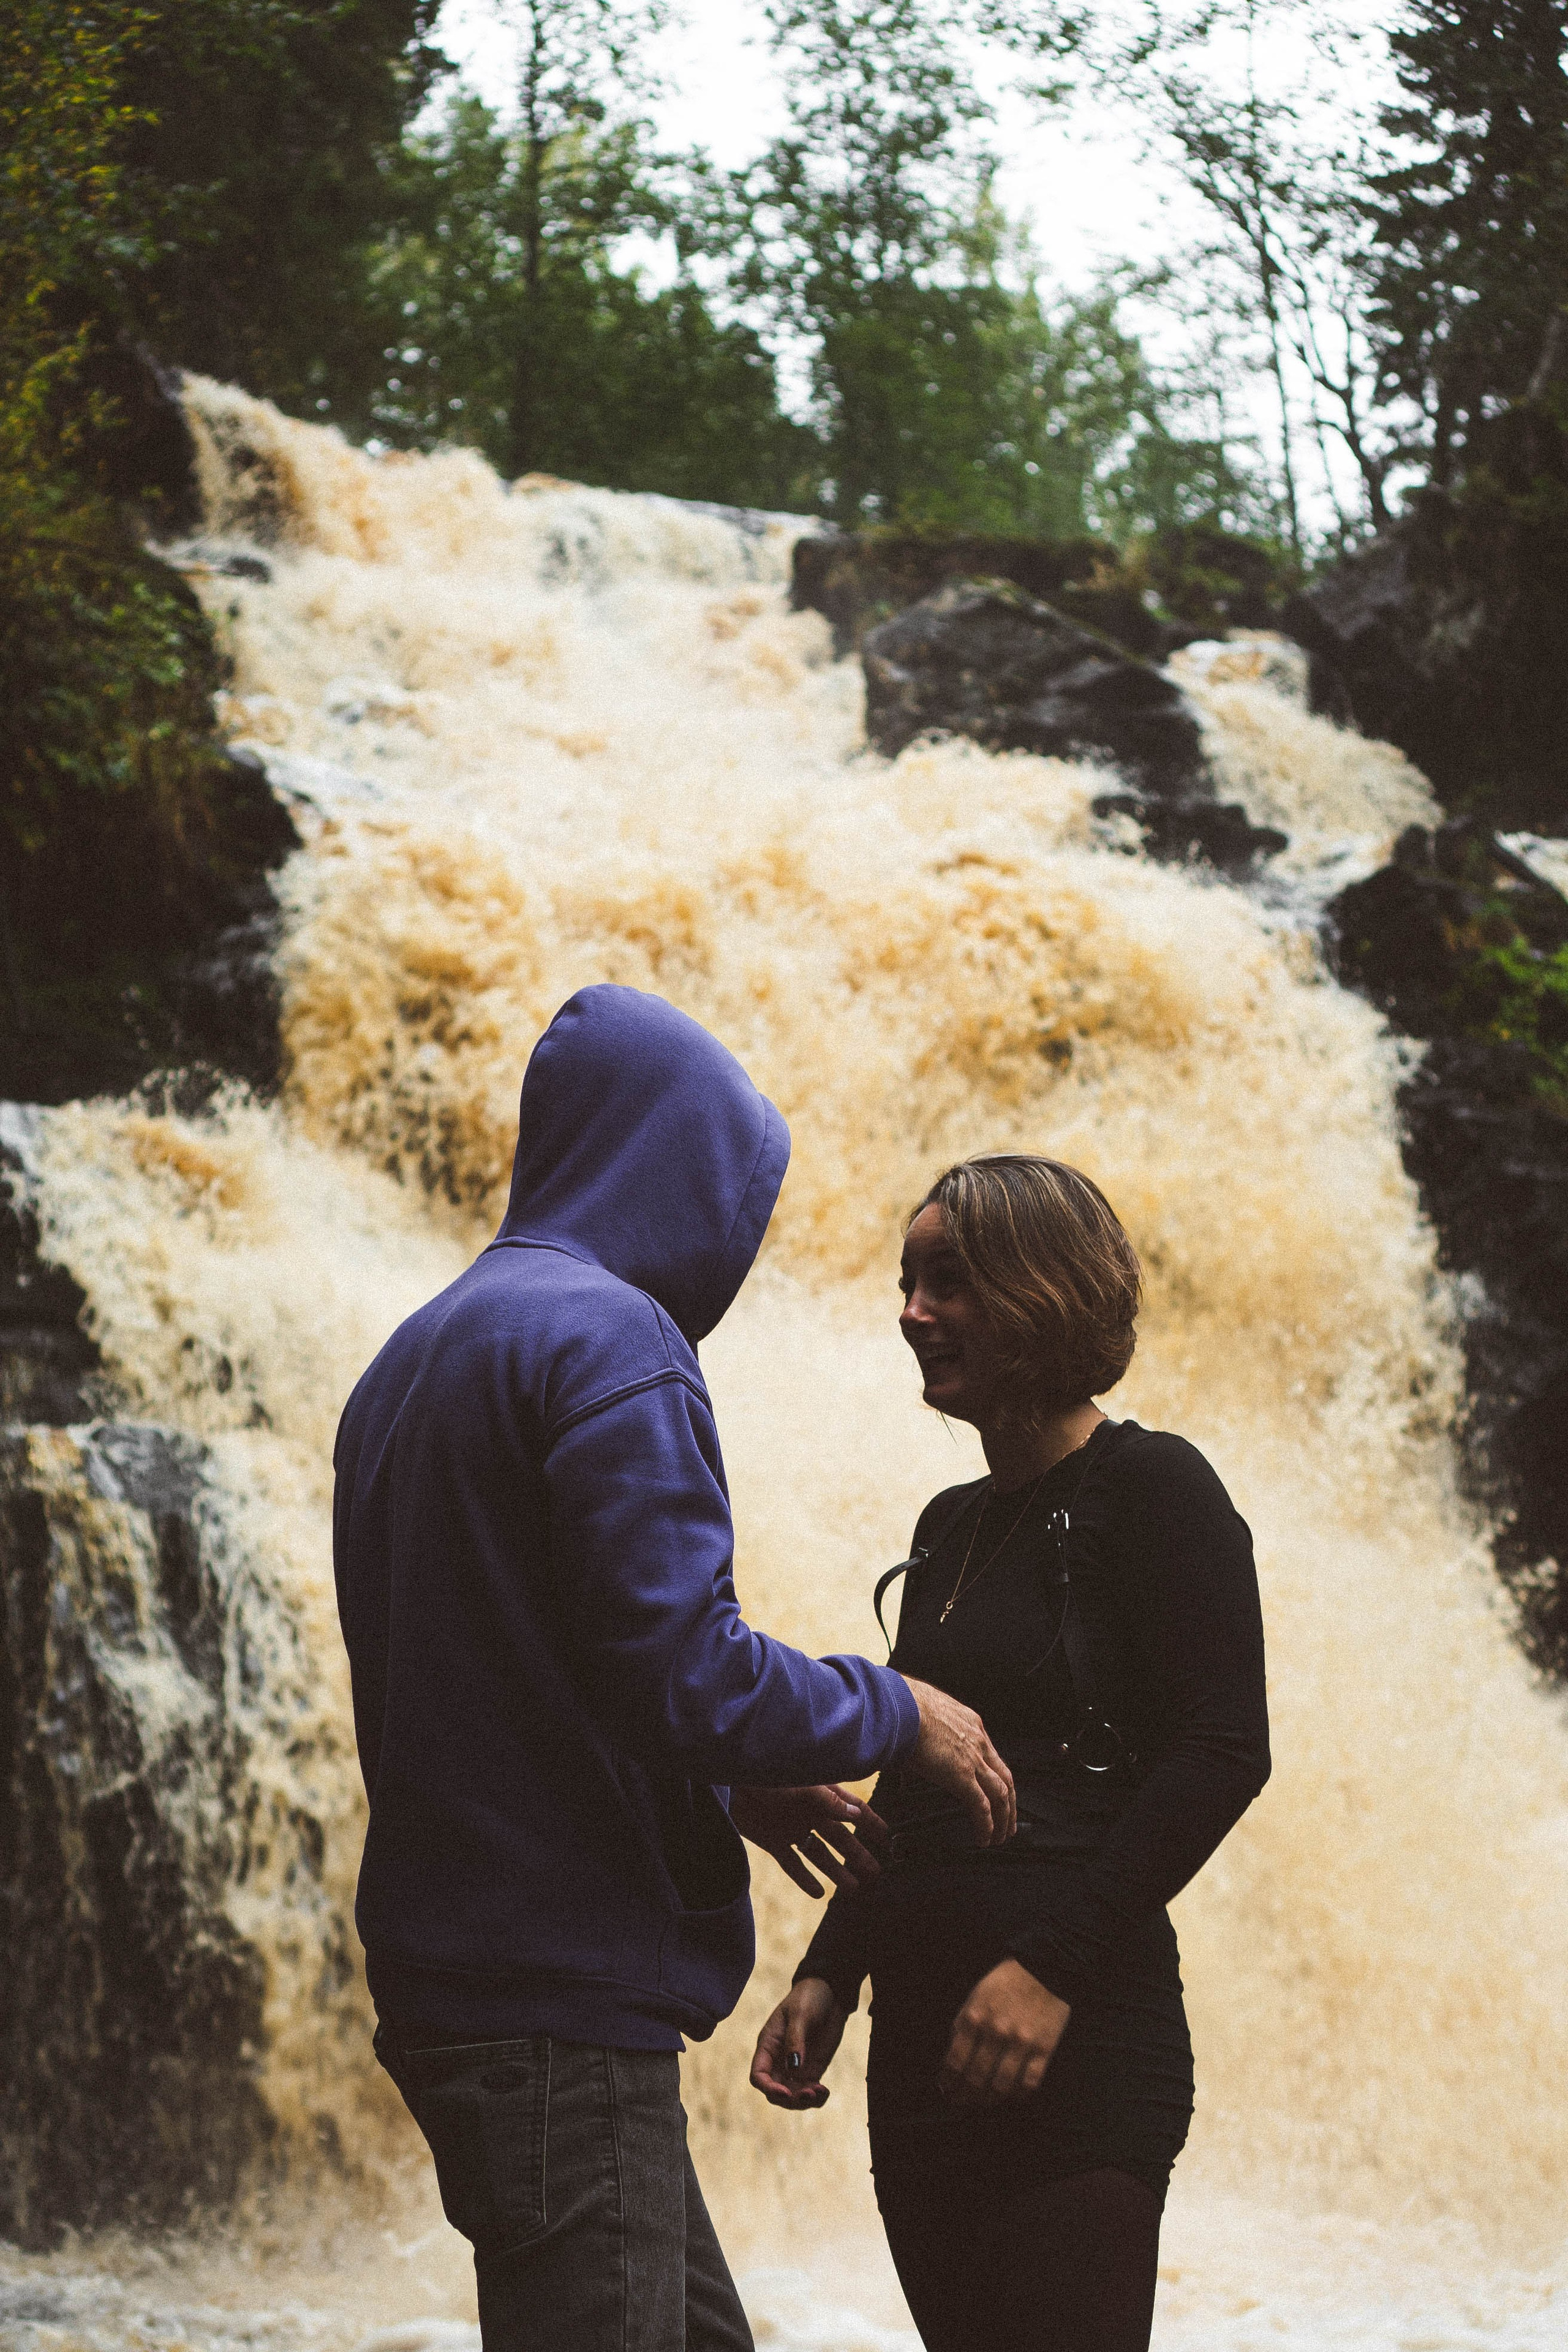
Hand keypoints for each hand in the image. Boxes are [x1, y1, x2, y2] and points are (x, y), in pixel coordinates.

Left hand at [728, 1785, 888, 1897]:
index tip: (889, 1839)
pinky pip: (792, 1864)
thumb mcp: (801, 1787)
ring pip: (820, 1855)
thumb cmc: (769, 1775)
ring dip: (836, 1871)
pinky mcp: (772, 1841)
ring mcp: (792, 1829)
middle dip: (859, 1856)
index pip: (854, 1811)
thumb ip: (828, 1801)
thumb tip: (858, 1813)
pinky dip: (804, 1879)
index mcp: (821, 1796)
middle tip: (876, 1874)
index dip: (872, 1824)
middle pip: (841, 1839)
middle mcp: (811, 1814)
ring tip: (854, 1889)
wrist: (730, 1779)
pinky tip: (818, 1893)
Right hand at [750, 1976, 847, 2109]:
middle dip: (789, 2099)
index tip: (786, 2092)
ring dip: (803, 2101)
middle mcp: (779, 2061)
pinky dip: (816, 2097)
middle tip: (809, 2093)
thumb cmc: (808, 1998)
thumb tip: (793, 2068)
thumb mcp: (800, 2015)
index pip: (758, 2076)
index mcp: (768, 2046)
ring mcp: (796, 2067)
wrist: (829, 1992)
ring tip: (819, 2092)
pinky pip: (809, 2091)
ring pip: (792, 2096)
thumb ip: (795, 2040)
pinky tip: (824, 2091)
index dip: (769, 2088)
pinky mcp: (812, 2069)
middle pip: (775, 2093)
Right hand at [901, 1679, 1016, 1846]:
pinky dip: (986, 1824)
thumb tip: (905, 1757)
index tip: (996, 1792)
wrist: (900, 1705)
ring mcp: (972, 1758)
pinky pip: (981, 1806)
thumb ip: (921, 1739)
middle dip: (1010, 1803)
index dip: (997, 1777)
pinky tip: (984, 1837)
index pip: (992, 1756)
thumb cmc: (903, 1707)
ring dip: (1004, 1818)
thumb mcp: (923, 1719)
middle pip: (1005, 1777)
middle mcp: (977, 1740)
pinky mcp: (962, 1775)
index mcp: (970, 1724)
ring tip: (1001, 1835)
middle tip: (1009, 1821)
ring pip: (1001, 1794)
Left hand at [941, 1959, 1069, 2105]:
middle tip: (961, 2102)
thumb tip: (953, 2052)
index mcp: (975, 2017)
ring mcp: (1021, 2043)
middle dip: (965, 2096)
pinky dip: (1018, 2095)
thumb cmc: (1005, 1983)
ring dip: (989, 2100)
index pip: (955, 2060)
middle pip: (976, 2078)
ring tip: (984, 2103)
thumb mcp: (975, 1995)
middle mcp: (996, 2033)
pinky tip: (1012, 2096)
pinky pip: (1029, 2082)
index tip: (946, 2089)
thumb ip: (963, 2023)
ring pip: (1001, 2086)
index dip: (948, 2080)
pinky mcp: (1043, 2049)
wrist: (1043, 1970)